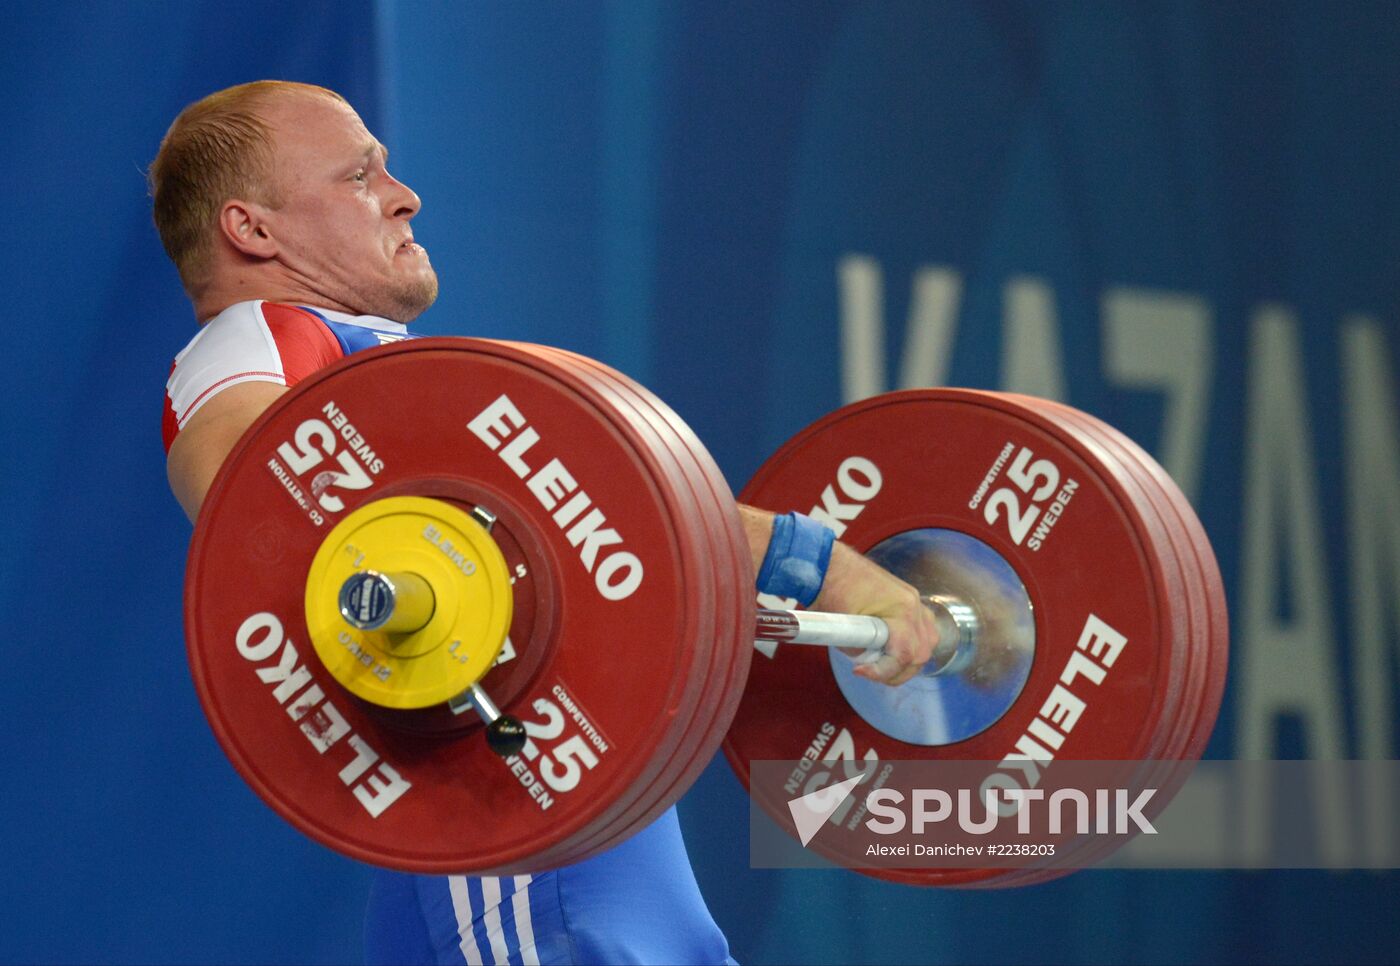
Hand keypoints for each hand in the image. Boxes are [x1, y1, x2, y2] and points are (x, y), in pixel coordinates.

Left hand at [811, 542, 938, 686]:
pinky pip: (920, 627)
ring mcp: (914, 599)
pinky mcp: (907, 598)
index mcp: (901, 609)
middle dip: (898, 670)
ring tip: (882, 664)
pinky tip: (890, 648)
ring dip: (907, 659)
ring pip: (926, 641)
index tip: (860, 671)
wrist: (827, 563)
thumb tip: (869, 663)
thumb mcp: (842, 628)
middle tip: (873, 673)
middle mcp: (914, 605)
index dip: (884, 671)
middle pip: (921, 652)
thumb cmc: (831, 589)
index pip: (904, 654)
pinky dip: (909, 643)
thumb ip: (860, 651)